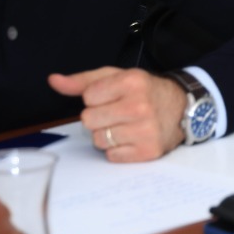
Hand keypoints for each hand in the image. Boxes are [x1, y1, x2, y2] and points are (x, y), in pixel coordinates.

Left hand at [47, 68, 186, 161]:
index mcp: (131, 82)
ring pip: (98, 140)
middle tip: (117, 113)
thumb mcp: (117, 77)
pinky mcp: (147, 152)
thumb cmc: (143, 91)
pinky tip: (131, 138)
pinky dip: (118, 149)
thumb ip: (82, 81)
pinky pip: (112, 156)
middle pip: (89, 120)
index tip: (112, 97)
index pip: (88, 97)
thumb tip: (53, 81)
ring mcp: (145, 131)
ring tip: (125, 125)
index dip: (96, 98)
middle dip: (98, 117)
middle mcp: (139, 106)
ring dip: (107, 134)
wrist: (180, 108)